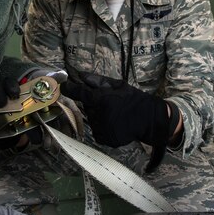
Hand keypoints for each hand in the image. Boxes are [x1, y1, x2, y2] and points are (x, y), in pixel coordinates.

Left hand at [61, 72, 178, 169]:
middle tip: (107, 104)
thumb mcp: (117, 85)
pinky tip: (114, 124)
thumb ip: (97, 80)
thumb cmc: (133, 99)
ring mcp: (102, 128)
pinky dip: (103, 128)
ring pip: (92, 120)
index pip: (79, 93)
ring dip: (98, 117)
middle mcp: (99, 114)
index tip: (63, 86)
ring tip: (113, 115)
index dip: (69, 89)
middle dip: (93, 105)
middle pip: (86, 108)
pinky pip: (97, 132)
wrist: (150, 119)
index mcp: (101, 99)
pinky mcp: (105, 139)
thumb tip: (80, 75)